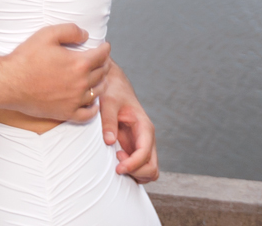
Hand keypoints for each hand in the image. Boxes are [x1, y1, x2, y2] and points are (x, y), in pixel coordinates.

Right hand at [0, 23, 110, 123]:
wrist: (10, 83)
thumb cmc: (26, 58)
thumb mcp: (47, 34)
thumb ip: (70, 30)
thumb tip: (86, 35)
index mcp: (79, 63)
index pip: (102, 55)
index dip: (105, 49)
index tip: (104, 46)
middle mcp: (81, 83)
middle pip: (102, 73)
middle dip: (104, 64)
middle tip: (101, 60)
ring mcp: (75, 100)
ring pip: (98, 92)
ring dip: (101, 83)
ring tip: (97, 77)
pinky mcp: (66, 113)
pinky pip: (88, 114)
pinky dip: (94, 108)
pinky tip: (92, 102)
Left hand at [100, 63, 159, 180]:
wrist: (114, 86)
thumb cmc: (112, 92)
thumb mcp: (108, 102)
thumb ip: (109, 121)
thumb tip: (109, 142)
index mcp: (144, 127)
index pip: (146, 153)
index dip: (134, 165)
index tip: (118, 168)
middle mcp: (147, 138)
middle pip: (152, 168)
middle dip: (136, 172)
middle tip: (116, 164)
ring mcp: (142, 145)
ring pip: (149, 171)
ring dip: (135, 174)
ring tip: (117, 161)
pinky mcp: (134, 148)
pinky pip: (140, 169)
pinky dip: (132, 173)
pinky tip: (117, 162)